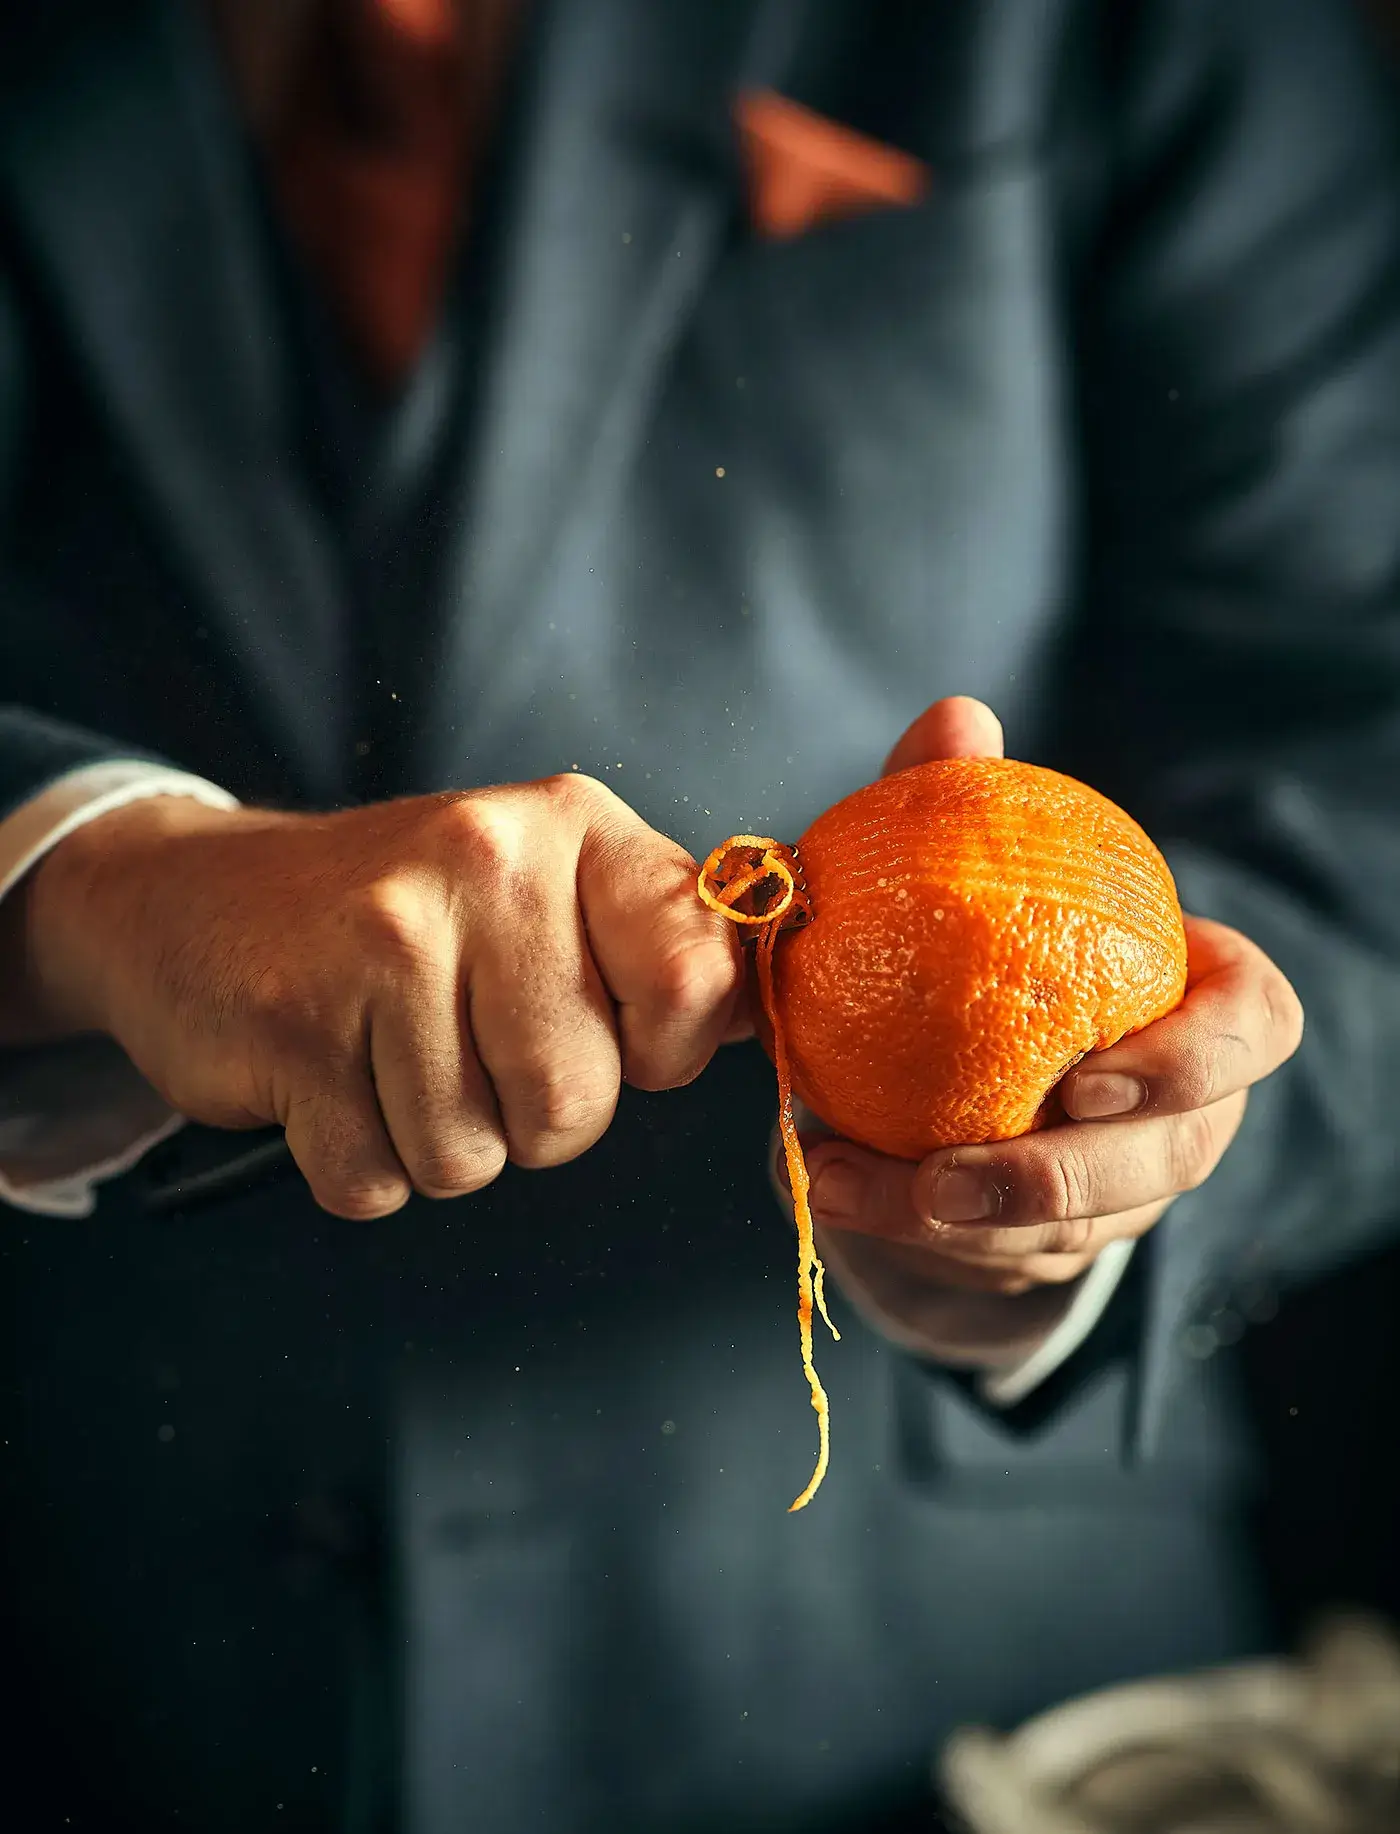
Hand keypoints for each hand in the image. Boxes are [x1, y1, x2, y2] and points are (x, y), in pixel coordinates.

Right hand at [15, 777, 742, 1217]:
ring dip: (437, 1141)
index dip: (662, 1049)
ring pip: (472, 1157)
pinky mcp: (293, 1025)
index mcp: (571, 827)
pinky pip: (375, 1181)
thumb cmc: (400, 915)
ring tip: (391, 1056)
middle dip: (532, 1118)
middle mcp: (483, 863)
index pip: (695, 977)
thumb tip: (758, 1017)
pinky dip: (358, 1164)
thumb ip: (658, 944)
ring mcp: (382, 942)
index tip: (614, 1033)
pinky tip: (333, 1080)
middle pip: (576, 1102)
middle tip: (469, 1048)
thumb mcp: (544, 885)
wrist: (193, 900)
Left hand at [798, 698, 1304, 1295]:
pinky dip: (903, 1230)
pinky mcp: (1051, 1241)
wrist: (946, 1038)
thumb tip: (958, 717)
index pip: (1254, 1028)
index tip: (1090, 1077)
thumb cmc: (982, 935)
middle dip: (1058, 1185)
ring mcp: (1126, 1187)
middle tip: (945, 1177)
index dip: (1196, 1063)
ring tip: (845, 1179)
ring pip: (1073, 1233)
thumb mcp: (965, 865)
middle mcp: (1182, 1106)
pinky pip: (993, 1257)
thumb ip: (965, 797)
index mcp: (1199, 1003)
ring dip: (955, 1226)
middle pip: (1167, 1162)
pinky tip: (826, 1182)